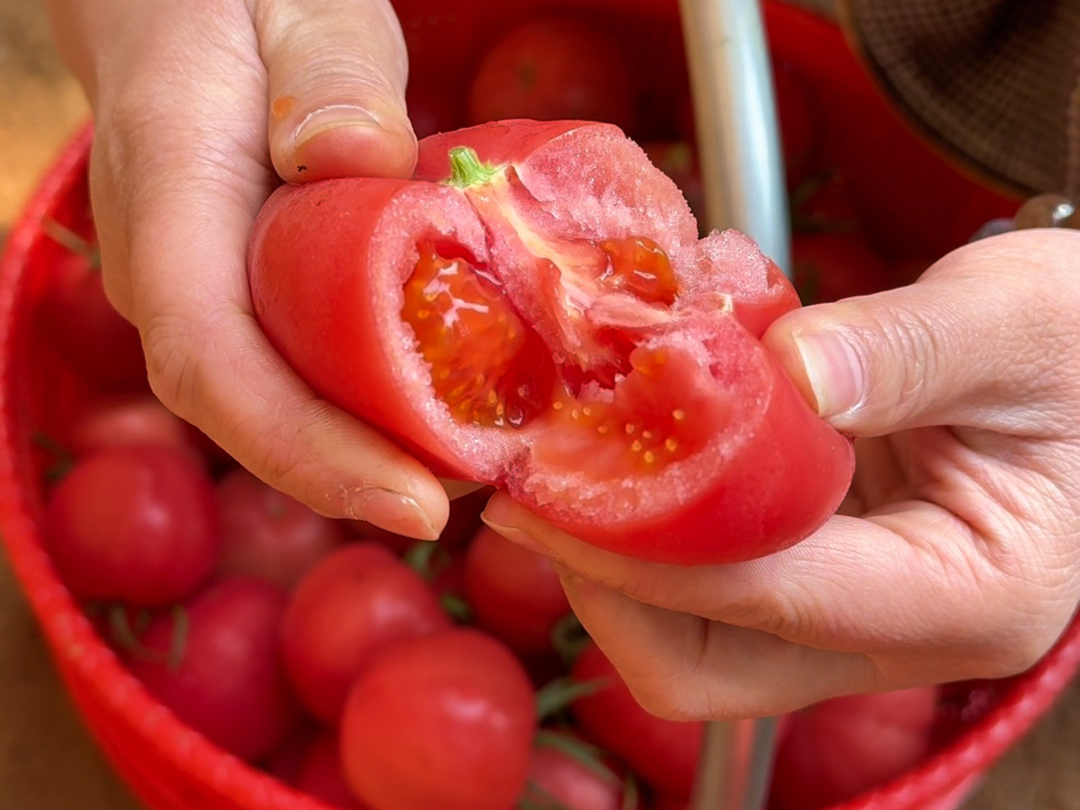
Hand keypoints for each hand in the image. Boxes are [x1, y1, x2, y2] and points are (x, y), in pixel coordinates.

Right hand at [43, 0, 457, 539]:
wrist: (175, 6)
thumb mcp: (299, 2)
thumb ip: (328, 70)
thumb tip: (355, 160)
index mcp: (168, 192)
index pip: (212, 356)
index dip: (307, 446)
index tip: (416, 501)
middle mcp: (165, 268)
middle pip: (247, 408)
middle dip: (354, 472)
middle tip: (475, 498)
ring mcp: (197, 290)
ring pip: (271, 400)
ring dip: (367, 450)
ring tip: (477, 470)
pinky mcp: (239, 296)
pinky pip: (293, 366)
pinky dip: (365, 402)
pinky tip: (445, 411)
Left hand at [482, 228, 1079, 720]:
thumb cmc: (1075, 344)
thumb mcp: (1014, 319)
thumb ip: (906, 348)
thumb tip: (788, 372)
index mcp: (967, 591)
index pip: (767, 596)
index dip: (643, 548)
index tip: (547, 485)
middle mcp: (898, 634)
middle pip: (706, 667)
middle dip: (605, 586)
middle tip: (538, 486)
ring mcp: (850, 618)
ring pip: (693, 643)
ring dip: (615, 563)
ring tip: (563, 466)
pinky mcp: (816, 582)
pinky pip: (706, 592)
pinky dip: (649, 533)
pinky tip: (621, 453)